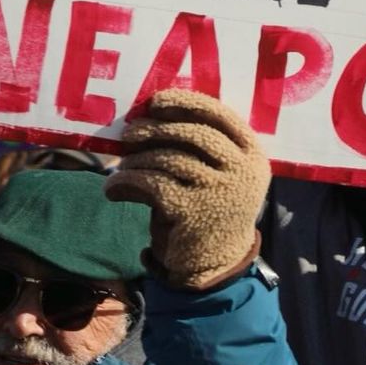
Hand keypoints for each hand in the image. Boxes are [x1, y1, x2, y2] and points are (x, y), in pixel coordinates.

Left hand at [106, 90, 269, 288]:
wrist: (216, 263)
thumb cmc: (211, 206)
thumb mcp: (220, 173)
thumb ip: (201, 145)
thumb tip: (149, 113)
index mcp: (252, 154)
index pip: (220, 115)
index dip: (186, 102)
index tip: (156, 101)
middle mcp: (242, 170)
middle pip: (193, 133)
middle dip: (156, 128)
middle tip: (129, 133)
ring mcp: (220, 191)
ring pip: (169, 158)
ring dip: (138, 158)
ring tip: (123, 164)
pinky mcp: (193, 212)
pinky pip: (152, 184)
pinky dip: (127, 182)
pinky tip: (112, 188)